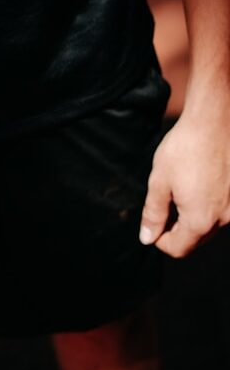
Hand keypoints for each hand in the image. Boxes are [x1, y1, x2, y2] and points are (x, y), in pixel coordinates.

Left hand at [140, 95, 229, 257]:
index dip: (159, 240)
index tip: (153, 222)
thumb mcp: (159, 182)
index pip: (178, 248)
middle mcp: (225, 217)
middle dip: (176, 230)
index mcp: (200, 219)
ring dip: (193, 217)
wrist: (215, 121)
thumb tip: (147, 238)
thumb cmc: (184, 149)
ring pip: (211, 225)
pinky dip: (209, 205)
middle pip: (196, 239)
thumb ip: (153, 214)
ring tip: (182, 189)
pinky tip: (199, 183)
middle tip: (164, 204)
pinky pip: (223, 210)